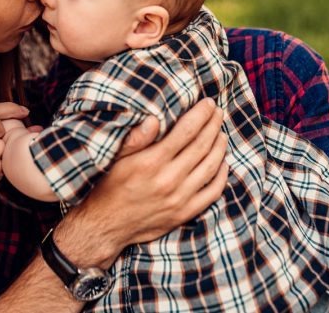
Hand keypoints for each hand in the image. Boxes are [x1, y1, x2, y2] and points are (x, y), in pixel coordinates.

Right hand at [55, 98, 228, 267]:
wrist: (106, 225)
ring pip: (210, 167)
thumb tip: (154, 118)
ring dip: (220, 147)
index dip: (201, 114)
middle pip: (202, 145)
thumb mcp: (116, 158)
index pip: (185, 131)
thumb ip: (136, 138)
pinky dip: (221, 175)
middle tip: (218, 112)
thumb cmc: (109, 186)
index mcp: (152, 162)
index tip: (208, 103)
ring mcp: (180, 198)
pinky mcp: (185, 213)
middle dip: (213, 125)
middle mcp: (169, 179)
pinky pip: (212, 192)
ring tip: (221, 133)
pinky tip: (222, 163)